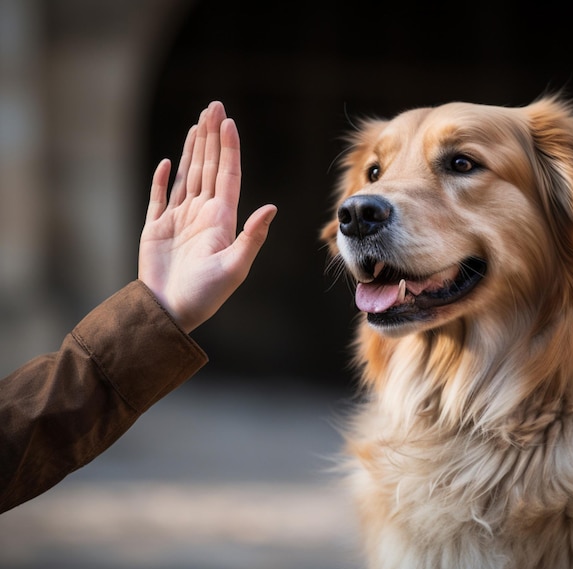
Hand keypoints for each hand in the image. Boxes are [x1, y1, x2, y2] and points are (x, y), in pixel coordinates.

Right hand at [138, 101, 276, 332]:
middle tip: (213, 107)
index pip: (227, 176)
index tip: (228, 122)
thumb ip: (252, 237)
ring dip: (192, 150)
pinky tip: (168, 161)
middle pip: (208, 168)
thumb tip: (271, 207)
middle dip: (211, 138)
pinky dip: (162, 179)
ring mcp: (179, 220)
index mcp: (221, 221)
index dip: (228, 149)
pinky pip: (159, 197)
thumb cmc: (205, 296)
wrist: (171, 312)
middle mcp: (202, 215)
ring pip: (188, 176)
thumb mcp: (234, 267)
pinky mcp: (156, 229)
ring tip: (197, 124)